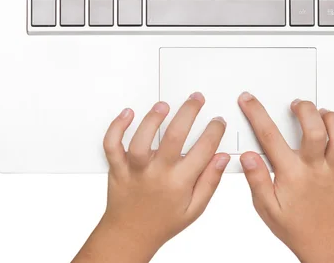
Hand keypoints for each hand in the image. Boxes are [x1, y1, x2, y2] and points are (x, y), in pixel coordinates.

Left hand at [73, 93, 229, 262]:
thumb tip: (222, 158)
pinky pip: (112, 145)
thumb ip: (210, 181)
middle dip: (188, 113)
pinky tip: (127, 114)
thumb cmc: (163, 221)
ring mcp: (135, 171)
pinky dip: (116, 128)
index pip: (203, 151)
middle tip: (196, 99)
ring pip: (141, 141)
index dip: (214, 132)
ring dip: (152, 120)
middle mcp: (157, 174)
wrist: (130, 234)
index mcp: (179, 183)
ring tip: (163, 106)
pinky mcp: (117, 168)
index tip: (218, 121)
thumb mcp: (195, 208)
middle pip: (174, 138)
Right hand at [237, 92, 333, 262]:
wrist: (326, 243)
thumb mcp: (266, 206)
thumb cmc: (296, 225)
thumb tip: (249, 156)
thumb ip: (257, 179)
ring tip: (321, 113)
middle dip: (304, 109)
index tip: (249, 100)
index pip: (270, 137)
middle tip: (296, 105)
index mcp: (292, 175)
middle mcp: (317, 169)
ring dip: (331, 118)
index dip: (257, 114)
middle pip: (314, 130)